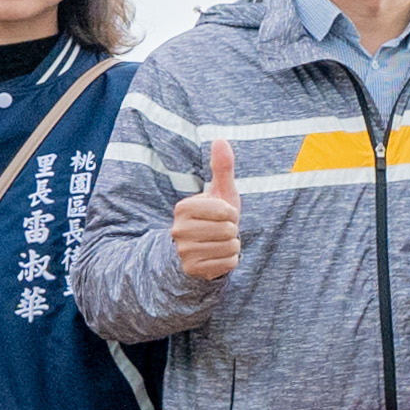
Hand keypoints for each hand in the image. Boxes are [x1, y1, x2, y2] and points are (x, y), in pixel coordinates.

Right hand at [169, 137, 242, 282]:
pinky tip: (217, 256)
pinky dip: (229, 260)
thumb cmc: (215, 216)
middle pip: (228, 230)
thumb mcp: (219, 192)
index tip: (222, 215)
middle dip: (232, 230)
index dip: (231, 214)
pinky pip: (228, 264)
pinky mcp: (192, 269)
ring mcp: (183, 251)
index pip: (225, 212)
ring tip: (218, 242)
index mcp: (183, 208)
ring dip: (231, 246)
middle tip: (220, 230)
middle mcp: (178, 230)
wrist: (201, 248)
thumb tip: (221, 139)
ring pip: (229, 247)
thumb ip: (222, 167)